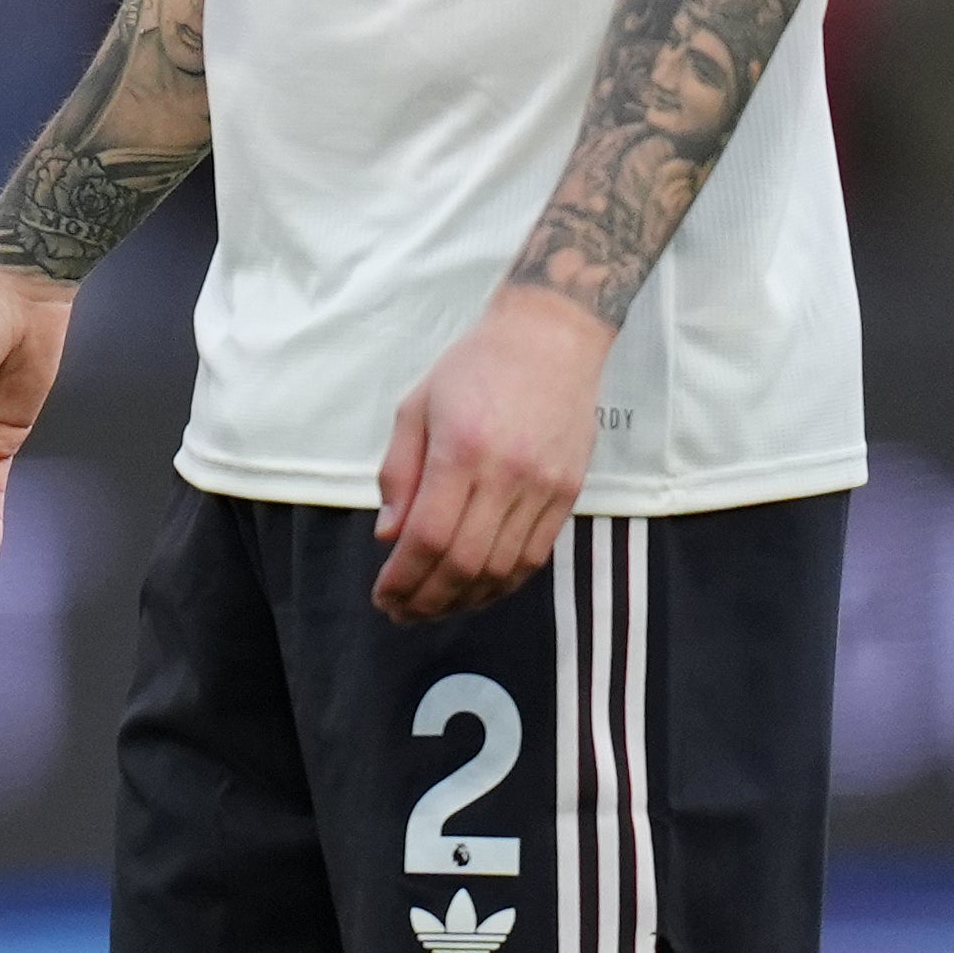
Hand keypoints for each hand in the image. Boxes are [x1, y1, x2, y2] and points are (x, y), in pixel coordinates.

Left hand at [372, 284, 613, 623]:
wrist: (550, 339)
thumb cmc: (472, 368)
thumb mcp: (415, 408)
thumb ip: (399, 475)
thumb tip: (388, 536)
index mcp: (461, 450)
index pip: (429, 535)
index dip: (404, 577)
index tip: (383, 595)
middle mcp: (507, 475)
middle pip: (466, 562)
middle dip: (429, 599)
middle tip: (402, 613)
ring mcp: (544, 488)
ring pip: (503, 569)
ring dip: (464, 600)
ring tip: (433, 608)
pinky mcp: (570, 494)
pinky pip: (535, 556)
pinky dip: (502, 583)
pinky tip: (475, 590)